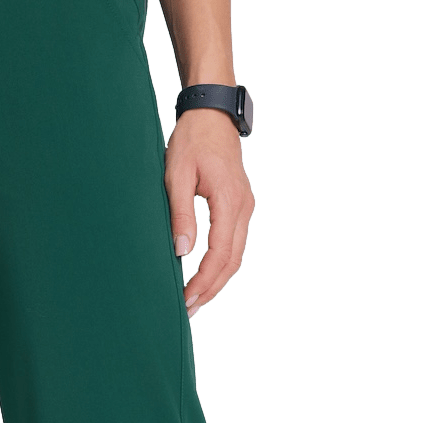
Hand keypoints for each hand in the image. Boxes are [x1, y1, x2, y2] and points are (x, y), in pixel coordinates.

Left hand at [165, 110, 254, 318]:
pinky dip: (222, 264)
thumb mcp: (177, 175)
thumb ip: (181, 214)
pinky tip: (206, 275)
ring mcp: (245, 207)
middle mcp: (243, 207)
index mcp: (228, 200)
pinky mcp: (240, 206)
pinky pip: (235, 243)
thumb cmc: (191, 140)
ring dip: (217, 280)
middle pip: (232, 262)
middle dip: (211, 289)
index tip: (186, 298)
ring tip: (196, 299)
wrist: (212, 114)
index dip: (203, 280)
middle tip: (189, 309)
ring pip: (236, 255)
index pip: (219, 253)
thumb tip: (183, 252)